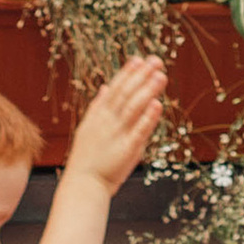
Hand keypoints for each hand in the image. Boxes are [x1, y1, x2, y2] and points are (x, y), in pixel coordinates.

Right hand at [64, 57, 167, 195]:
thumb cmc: (87, 158)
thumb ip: (98, 107)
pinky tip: (157, 104)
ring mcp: (117, 135)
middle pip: (125, 94)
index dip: (127, 74)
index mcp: (98, 116)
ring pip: (133, 108)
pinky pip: (139, 131)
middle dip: (141, 76)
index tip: (139, 59)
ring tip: (161, 75)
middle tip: (156, 60)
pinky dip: (148, 117)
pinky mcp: (127, 150)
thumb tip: (105, 87)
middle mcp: (107, 122)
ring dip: (147, 91)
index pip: (114, 90)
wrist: (83, 184)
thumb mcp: (88, 128)